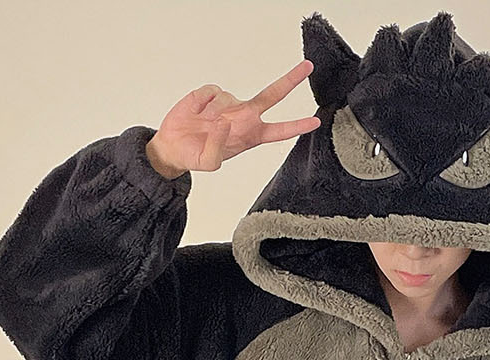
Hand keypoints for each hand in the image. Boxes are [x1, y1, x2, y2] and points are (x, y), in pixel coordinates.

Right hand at [145, 61, 320, 178]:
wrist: (173, 145)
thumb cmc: (194, 155)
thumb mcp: (208, 162)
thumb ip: (218, 147)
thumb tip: (224, 123)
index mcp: (251, 136)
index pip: (279, 131)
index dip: (297, 126)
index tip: (315, 122)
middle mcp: (245, 117)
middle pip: (272, 95)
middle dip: (290, 80)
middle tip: (307, 67)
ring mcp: (229, 104)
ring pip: (228, 99)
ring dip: (214, 111)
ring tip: (202, 124)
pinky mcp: (212, 93)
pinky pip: (211, 92)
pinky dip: (202, 102)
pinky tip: (196, 112)